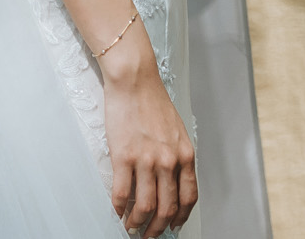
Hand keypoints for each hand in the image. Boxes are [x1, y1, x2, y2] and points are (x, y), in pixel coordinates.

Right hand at [102, 34, 196, 236]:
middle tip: (149, 235)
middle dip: (157, 228)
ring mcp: (147, 160)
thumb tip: (171, 182)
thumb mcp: (176, 131)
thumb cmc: (153, 102)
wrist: (135, 81)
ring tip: (130, 228)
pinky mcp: (124, 157)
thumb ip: (176, 157)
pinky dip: (118, 209)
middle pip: (167, 208)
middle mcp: (169, 160)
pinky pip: (121, 194)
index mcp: (185, 154)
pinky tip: (116, 212)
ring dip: (137, 224)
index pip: (189, 197)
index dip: (181, 218)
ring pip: (144, 207)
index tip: (173, 226)